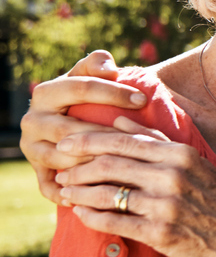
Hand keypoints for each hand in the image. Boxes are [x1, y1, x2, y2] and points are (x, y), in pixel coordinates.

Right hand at [21, 51, 148, 202]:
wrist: (68, 117)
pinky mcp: (37, 172)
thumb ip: (97, 64)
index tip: (142, 99)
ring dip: (92, 163)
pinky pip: (51, 187)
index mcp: (45, 93)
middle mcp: (32, 121)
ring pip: (63, 159)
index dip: (113, 93)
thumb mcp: (89, 73)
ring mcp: (32, 149)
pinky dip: (72, 193)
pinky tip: (100, 192)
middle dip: (107, 133)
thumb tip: (108, 68)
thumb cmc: (88, 92)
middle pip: (71, 129)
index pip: (81, 89)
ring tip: (124, 164)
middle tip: (137, 138)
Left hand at [55, 132, 215, 256]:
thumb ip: (157, 140)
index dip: (89, 141)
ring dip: (80, 192)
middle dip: (77, 167)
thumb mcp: (195, 162)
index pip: (124, 141)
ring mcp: (166, 206)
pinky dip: (92, 218)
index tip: (66, 145)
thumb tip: (120, 120)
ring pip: (108, 193)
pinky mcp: (161, 234)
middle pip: (111, 164)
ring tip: (64, 192)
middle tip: (58, 170)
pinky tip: (81, 215)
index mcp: (181, 154)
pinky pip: (116, 223)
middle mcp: (173, 176)